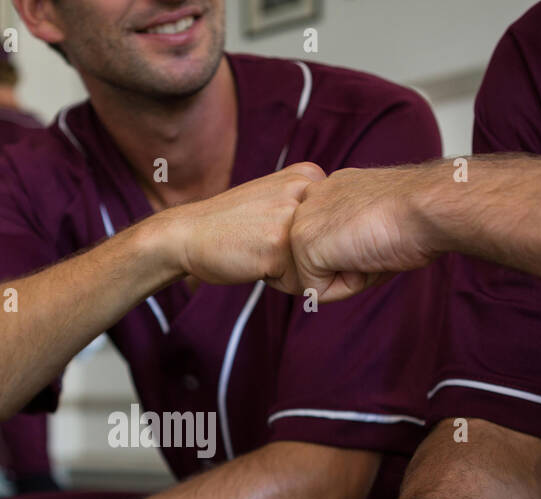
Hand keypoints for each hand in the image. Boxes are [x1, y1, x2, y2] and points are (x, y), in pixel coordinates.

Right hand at [161, 162, 325, 287]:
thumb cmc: (232, 224)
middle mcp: (305, 190)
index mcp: (308, 174)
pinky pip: (301, 282)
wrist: (187, 234)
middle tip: (265, 243)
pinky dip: (280, 283)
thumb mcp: (277, 196)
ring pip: (316, 266)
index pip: (336, 226)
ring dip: (291, 271)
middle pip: (329, 246)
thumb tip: (353, 235)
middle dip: (302, 258)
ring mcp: (293, 216)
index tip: (275, 229)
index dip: (307, 241)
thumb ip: (311, 205)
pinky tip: (255, 264)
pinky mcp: (280, 246)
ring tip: (261, 253)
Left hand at [276, 165, 443, 302]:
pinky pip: (318, 291)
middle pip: (321, 262)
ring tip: (375, 246)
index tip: (384, 231)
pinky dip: (347, 286)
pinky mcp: (303, 242)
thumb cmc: (416, 217)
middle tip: (380, 240)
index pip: (329, 244)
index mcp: (330, 189)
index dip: (361, 252)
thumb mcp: (377, 222)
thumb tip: (344, 265)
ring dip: (351, 275)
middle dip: (352, 265)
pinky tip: (367, 256)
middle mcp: (311, 198)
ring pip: (318, 277)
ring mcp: (302, 219)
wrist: (428, 208)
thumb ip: (351, 236)